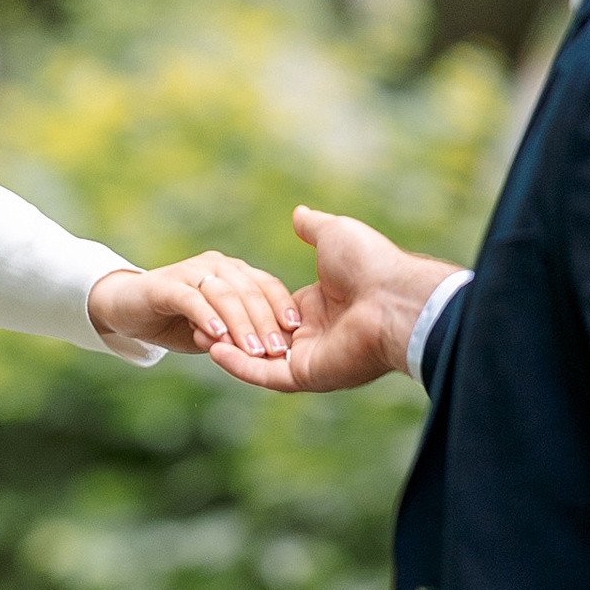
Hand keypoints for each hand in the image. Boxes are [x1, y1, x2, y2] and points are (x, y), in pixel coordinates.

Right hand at [87, 250, 301, 368]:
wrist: (124, 307)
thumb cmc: (174, 320)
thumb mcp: (214, 328)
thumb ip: (237, 334)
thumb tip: (266, 354)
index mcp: (233, 272)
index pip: (265, 285)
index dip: (281, 307)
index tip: (294, 333)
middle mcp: (216, 266)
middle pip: (249, 290)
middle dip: (265, 322)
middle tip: (276, 350)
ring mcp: (190, 274)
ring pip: (225, 294)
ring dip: (240, 323)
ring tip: (251, 350)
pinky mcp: (165, 286)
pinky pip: (192, 300)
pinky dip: (207, 316)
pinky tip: (217, 336)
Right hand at [222, 205, 459, 396]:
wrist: (392, 297)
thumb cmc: (371, 264)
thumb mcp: (334, 235)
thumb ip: (312, 228)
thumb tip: (298, 213)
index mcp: (319, 307)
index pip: (272, 312)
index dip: (245, 306)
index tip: (216, 297)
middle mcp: (315, 337)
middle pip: (262, 339)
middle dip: (230, 332)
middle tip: (199, 322)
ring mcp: (311, 360)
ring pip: (258, 361)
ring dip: (228, 350)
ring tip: (197, 337)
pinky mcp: (307, 376)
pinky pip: (265, 375)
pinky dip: (238, 365)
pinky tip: (213, 350)